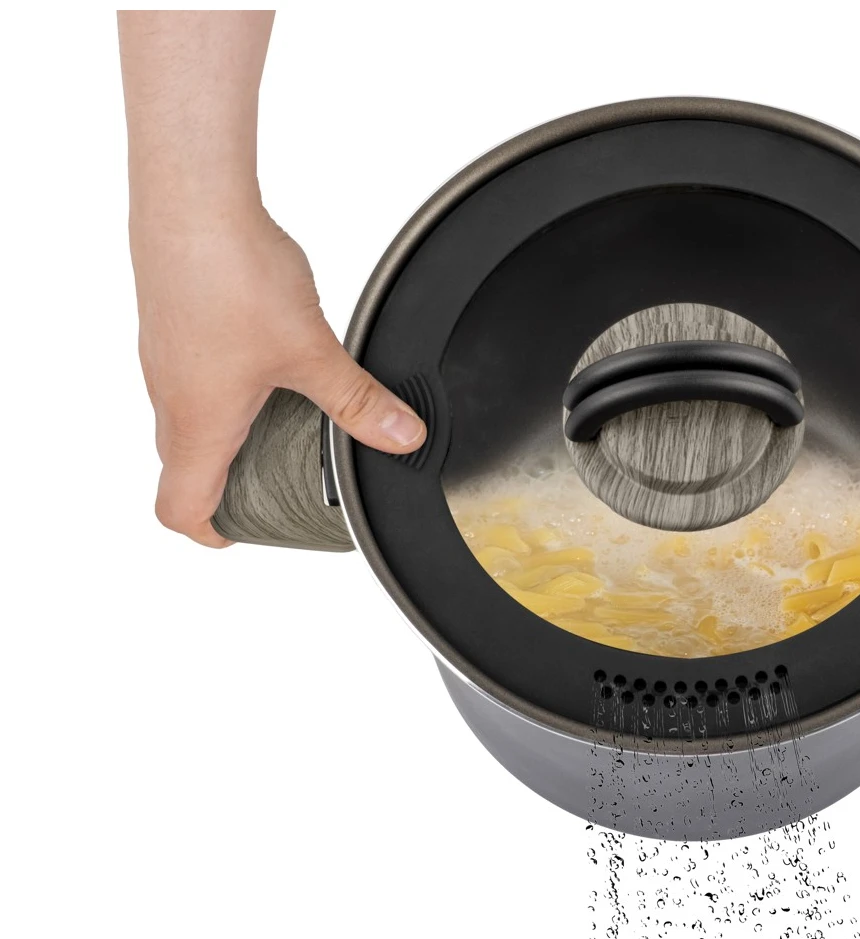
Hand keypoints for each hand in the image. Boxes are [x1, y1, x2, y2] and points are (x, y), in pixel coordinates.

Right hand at [130, 205, 424, 547]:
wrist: (189, 193)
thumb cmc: (232, 271)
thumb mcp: (313, 351)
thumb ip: (358, 402)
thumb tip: (402, 437)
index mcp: (199, 423)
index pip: (179, 508)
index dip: (210, 532)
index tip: (243, 532)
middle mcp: (170, 397)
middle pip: (182, 469)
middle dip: (226, 489)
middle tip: (275, 486)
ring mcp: (164, 358)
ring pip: (185, 422)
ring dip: (227, 437)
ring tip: (282, 427)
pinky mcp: (169, 323)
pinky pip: (188, 377)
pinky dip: (222, 392)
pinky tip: (267, 366)